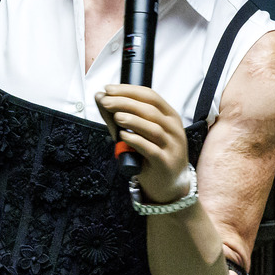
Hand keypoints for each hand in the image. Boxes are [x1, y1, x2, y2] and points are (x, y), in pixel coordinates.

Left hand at [95, 85, 191, 203]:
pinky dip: (137, 140)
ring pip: (153, 128)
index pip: (150, 96)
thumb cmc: (153, 154)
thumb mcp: (139, 132)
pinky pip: (151, 149)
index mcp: (169, 116)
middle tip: (106, 101)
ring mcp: (172, 146)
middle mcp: (174, 129)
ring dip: (133, 120)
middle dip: (126, 102)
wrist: (169, 184)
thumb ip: (120, 115)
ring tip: (116, 116)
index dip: (128, 90)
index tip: (108, 89)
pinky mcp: (165, 163)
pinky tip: (124, 136)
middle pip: (150, 110)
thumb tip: (100, 97)